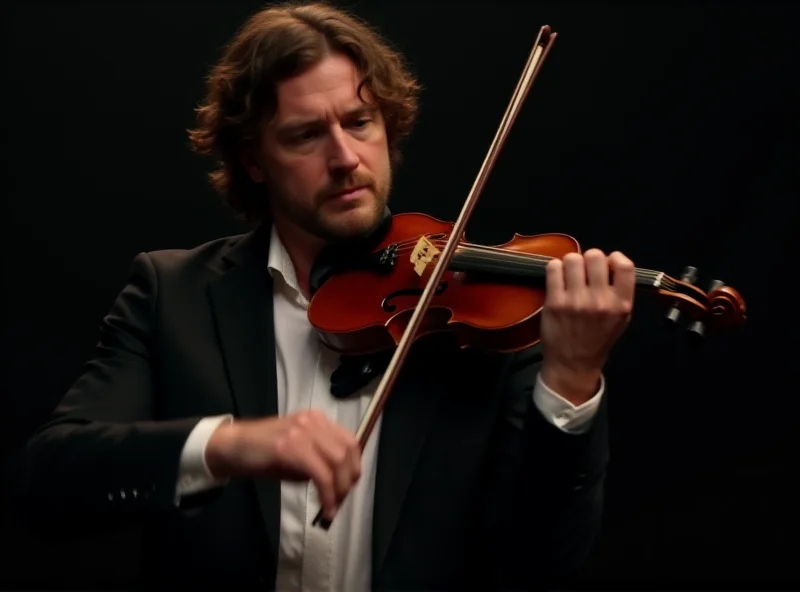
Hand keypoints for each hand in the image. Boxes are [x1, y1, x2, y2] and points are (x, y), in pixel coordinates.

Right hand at [206, 410, 361, 519]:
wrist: (231, 447)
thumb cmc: (263, 452)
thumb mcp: (296, 450)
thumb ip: (318, 459)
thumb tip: (338, 483)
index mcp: (317, 420)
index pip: (350, 441)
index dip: (355, 467)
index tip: (349, 487)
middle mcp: (313, 421)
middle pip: (347, 451)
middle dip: (348, 481)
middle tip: (340, 501)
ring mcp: (301, 432)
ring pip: (336, 461)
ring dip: (339, 489)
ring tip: (332, 507)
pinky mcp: (289, 447)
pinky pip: (319, 473)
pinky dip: (327, 493)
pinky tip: (324, 508)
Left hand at [540, 249, 634, 403]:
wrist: (573, 363)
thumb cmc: (598, 337)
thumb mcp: (621, 318)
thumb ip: (620, 290)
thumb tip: (610, 261)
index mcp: (621, 304)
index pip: (624, 265)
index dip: (614, 258)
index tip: (607, 265)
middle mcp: (600, 301)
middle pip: (595, 256)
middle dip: (589, 260)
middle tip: (585, 271)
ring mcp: (576, 301)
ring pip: (572, 258)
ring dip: (570, 263)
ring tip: (570, 275)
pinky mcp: (554, 302)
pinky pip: (553, 268)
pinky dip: (555, 269)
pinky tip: (558, 279)